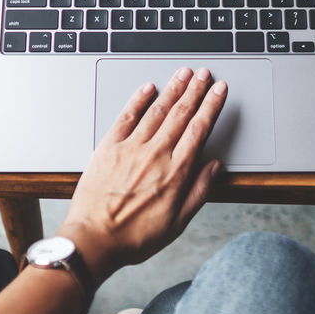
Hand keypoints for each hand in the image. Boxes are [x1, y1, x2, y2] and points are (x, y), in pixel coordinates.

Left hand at [57, 67, 226, 284]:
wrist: (94, 240)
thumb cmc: (134, 237)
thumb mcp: (177, 223)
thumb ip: (199, 191)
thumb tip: (214, 166)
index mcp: (176, 173)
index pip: (199, 129)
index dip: (212, 106)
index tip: (219, 91)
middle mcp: (156, 154)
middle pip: (181, 113)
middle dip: (196, 90)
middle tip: (204, 74)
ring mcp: (131, 148)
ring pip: (157, 110)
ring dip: (173, 89)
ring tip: (184, 73)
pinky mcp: (109, 147)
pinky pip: (127, 116)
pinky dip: (139, 100)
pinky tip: (148, 88)